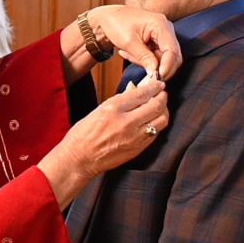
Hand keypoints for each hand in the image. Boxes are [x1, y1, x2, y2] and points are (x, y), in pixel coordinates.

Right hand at [39, 76, 168, 208]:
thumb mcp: (100, 109)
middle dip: (163, 97)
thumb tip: (136, 88)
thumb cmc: (84, 133)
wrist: (80, 159)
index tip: (158, 83)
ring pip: (161, 120)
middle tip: (162, 93)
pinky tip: (153, 120)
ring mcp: (134, 138)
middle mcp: (126, 122)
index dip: (154, 86)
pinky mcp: (137, 149)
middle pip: (157, 106)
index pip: (142, 93)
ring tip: (159, 106)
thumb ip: (121, 100)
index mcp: (114, 108)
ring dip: (164, 111)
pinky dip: (157, 124)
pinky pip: (155, 133)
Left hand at [88, 5, 181, 80]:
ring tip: (130, 55)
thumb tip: (155, 73)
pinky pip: (157, 57)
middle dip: (159, 67)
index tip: (157, 77)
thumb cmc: (117, 24)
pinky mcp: (158, 42)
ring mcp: (163, 35)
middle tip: (144, 73)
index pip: (172, 50)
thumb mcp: (129, 43)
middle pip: (173, 56)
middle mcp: (166, 29)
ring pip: (164, 59)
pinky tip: (131, 54)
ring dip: (149, 63)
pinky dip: (145, 60)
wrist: (109, 18)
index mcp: (160, 24)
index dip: (167, 66)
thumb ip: (144, 58)